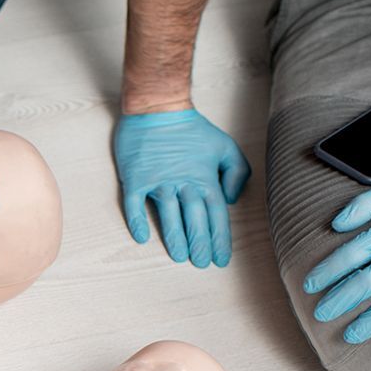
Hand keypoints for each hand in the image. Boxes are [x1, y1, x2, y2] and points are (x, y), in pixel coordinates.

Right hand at [114, 109, 250, 267]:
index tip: (221, 258)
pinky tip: (142, 238)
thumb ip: (236, 172)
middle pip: (194, 220)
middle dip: (200, 244)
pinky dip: (137, 222)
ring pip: (168, 216)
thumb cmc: (191, 128)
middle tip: (202, 263)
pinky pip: (134, 205)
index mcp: (205, 178)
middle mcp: (183, 183)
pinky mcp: (135, 178)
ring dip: (174, 238)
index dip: (219, 238)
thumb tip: (231, 199)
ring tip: (179, 256)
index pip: (216, 214)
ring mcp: (157, 181)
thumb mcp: (225, 146)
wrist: (158, 107)